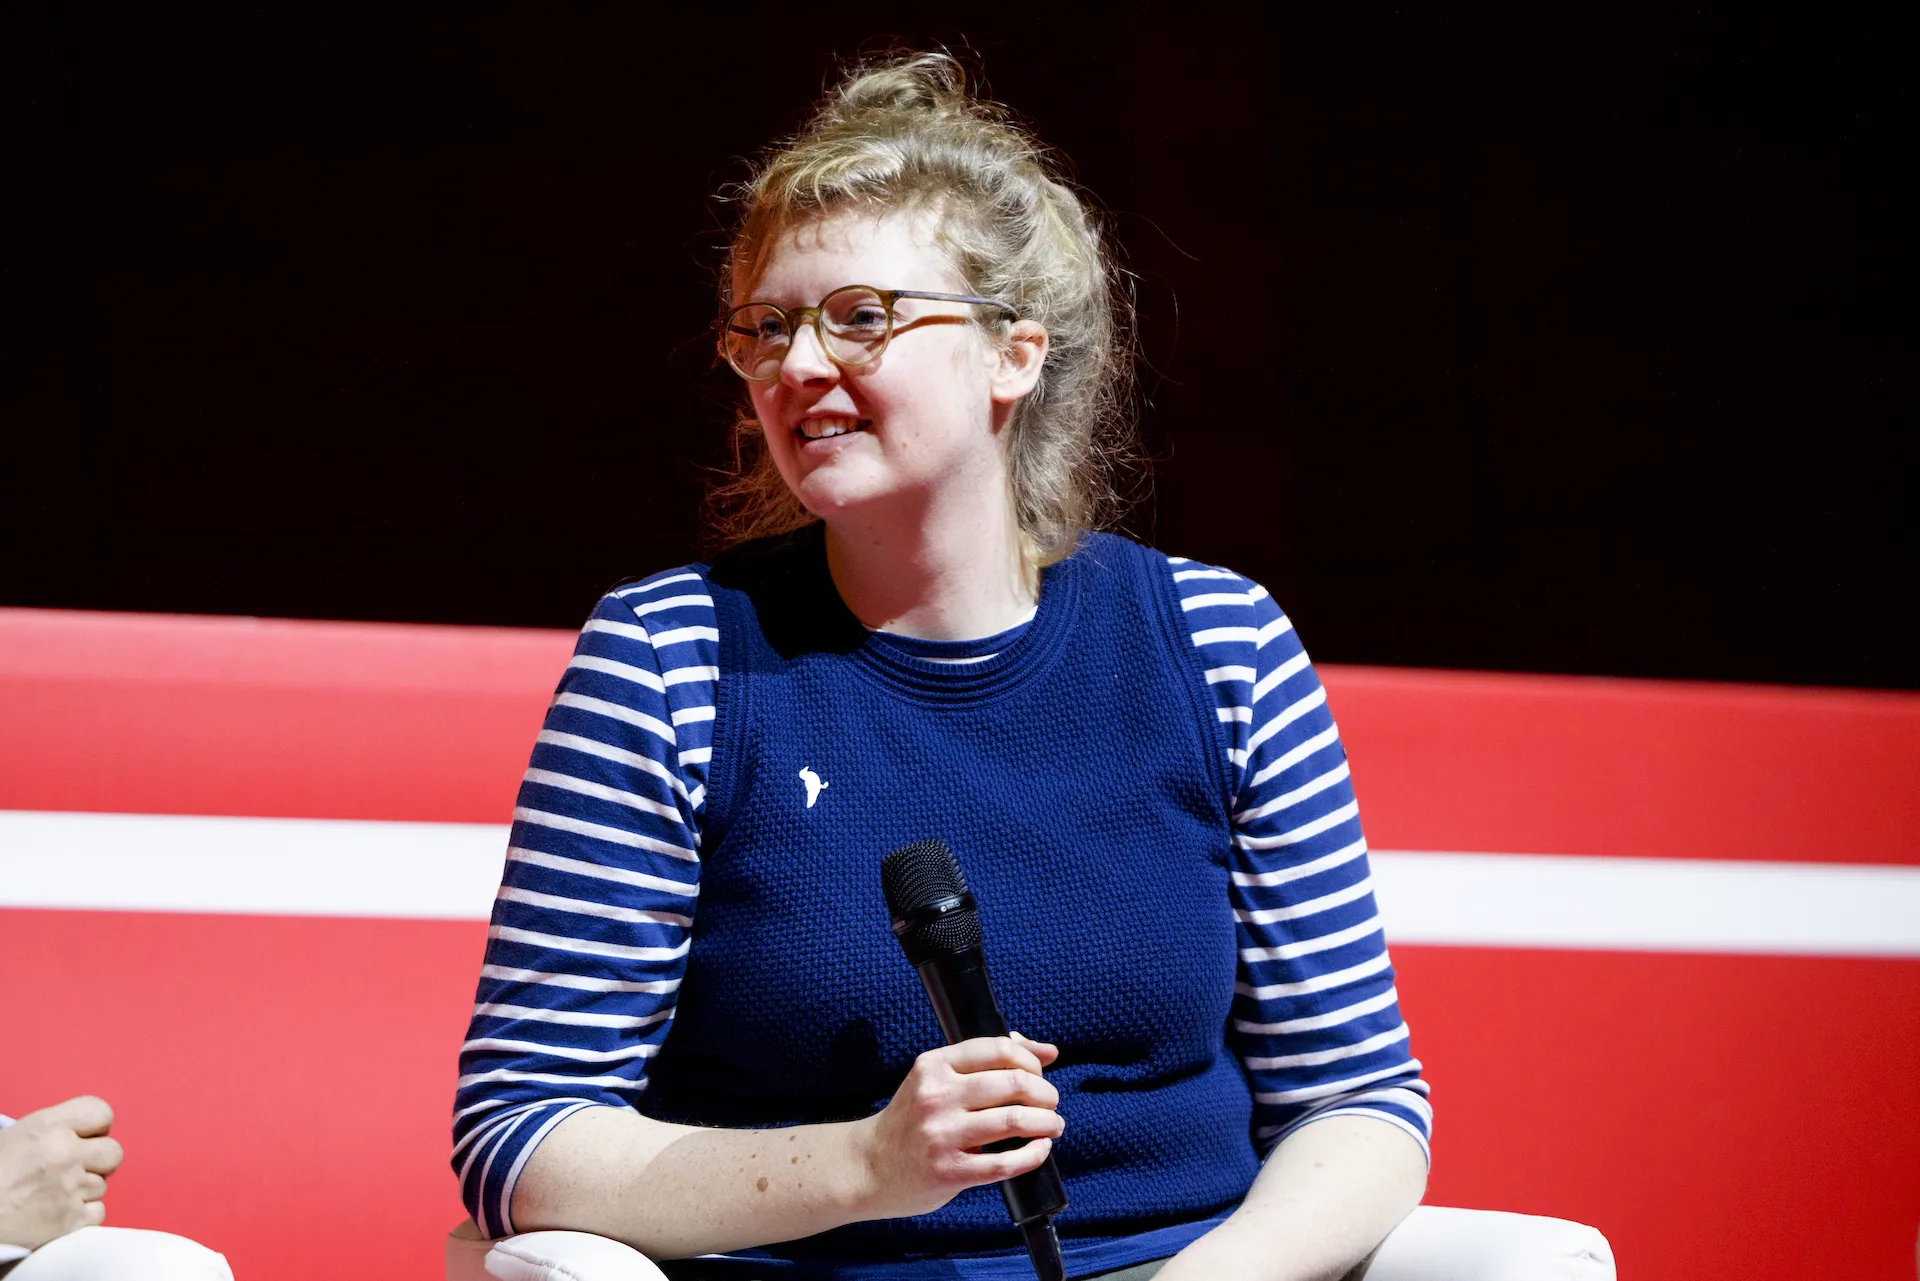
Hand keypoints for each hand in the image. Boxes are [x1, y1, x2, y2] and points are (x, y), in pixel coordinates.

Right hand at [0, 1097, 124, 1250]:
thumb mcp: (16, 1136)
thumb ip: (55, 1129)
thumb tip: (83, 1133)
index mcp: (48, 1127)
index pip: (100, 1112)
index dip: (96, 1127)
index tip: (86, 1137)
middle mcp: (65, 1154)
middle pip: (113, 1152)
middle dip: (98, 1161)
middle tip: (75, 1168)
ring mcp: (70, 1188)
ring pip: (102, 1185)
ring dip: (84, 1190)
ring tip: (53, 1194)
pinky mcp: (69, 1220)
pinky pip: (98, 1212)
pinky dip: (81, 1215)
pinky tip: (57, 1212)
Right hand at [854, 1032, 1062, 1219]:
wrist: (869, 1167)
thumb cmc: (911, 1120)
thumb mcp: (936, 1080)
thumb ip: (986, 1061)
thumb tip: (1047, 1051)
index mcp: (934, 1066)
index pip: (998, 1049)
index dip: (1030, 1060)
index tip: (1040, 1074)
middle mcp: (936, 1096)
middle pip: (1014, 1084)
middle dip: (1045, 1093)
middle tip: (1051, 1103)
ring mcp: (942, 1135)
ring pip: (1014, 1121)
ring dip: (1046, 1122)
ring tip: (1053, 1125)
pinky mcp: (949, 1171)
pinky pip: (1005, 1163)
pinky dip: (1034, 1154)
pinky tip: (1040, 1149)